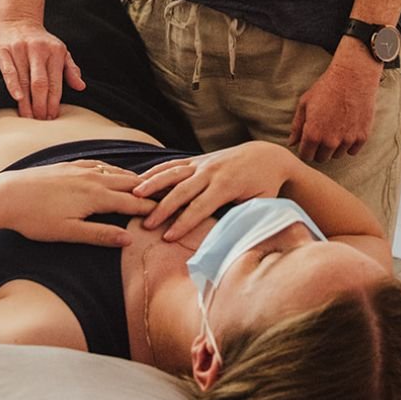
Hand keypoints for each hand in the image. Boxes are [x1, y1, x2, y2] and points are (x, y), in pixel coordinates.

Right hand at [0, 16, 85, 118]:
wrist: (17, 21)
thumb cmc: (41, 42)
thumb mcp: (60, 52)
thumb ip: (71, 69)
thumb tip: (81, 86)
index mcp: (55, 51)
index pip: (56, 82)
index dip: (54, 101)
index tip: (53, 117)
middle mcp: (38, 50)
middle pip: (41, 83)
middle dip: (41, 105)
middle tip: (40, 121)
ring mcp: (20, 50)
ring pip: (24, 80)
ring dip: (26, 102)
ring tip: (28, 118)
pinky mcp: (3, 51)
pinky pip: (8, 71)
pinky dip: (13, 86)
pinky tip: (18, 99)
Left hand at [0, 160, 154, 246]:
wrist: (5, 195)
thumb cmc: (35, 218)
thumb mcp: (69, 233)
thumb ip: (100, 235)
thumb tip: (129, 239)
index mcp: (95, 196)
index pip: (131, 202)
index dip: (150, 208)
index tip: (166, 212)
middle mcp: (92, 178)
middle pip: (127, 183)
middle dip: (147, 190)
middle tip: (165, 195)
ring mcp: (79, 169)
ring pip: (114, 171)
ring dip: (131, 178)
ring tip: (146, 184)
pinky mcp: (67, 165)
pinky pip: (97, 164)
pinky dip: (112, 168)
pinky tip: (111, 170)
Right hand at [132, 142, 293, 241]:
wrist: (266, 156)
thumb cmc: (265, 186)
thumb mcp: (262, 204)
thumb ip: (247, 220)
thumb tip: (233, 243)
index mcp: (226, 185)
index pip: (200, 207)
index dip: (183, 223)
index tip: (167, 238)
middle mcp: (211, 171)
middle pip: (182, 191)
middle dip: (163, 208)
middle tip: (146, 224)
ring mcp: (202, 163)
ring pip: (173, 173)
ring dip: (153, 184)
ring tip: (134, 196)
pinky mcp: (197, 159)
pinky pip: (173, 164)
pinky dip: (156, 171)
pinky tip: (139, 179)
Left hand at [287, 56, 380, 162]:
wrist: (353, 77)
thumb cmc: (326, 88)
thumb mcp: (305, 103)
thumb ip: (297, 126)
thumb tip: (291, 143)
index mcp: (313, 134)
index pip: (306, 156)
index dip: (305, 149)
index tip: (308, 142)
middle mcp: (330, 141)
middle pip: (321, 158)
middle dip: (319, 149)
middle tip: (322, 133)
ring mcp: (347, 140)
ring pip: (337, 155)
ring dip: (334, 146)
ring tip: (335, 127)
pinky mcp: (362, 137)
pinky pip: (352, 151)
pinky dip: (349, 144)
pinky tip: (347, 128)